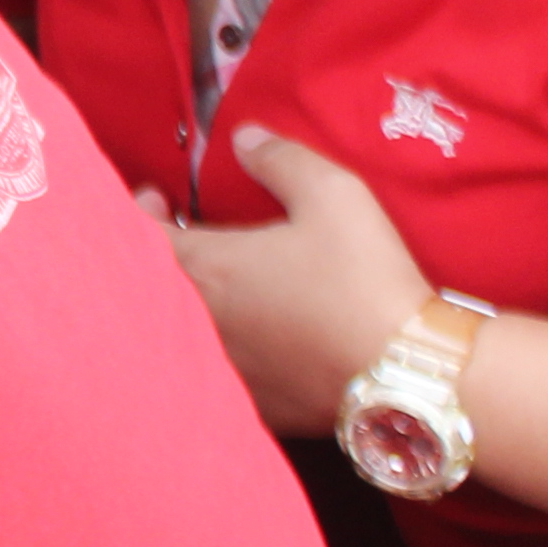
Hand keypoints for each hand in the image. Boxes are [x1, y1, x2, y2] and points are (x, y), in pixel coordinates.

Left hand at [144, 129, 424, 433]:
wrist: (409, 373)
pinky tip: (253, 339)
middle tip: (181, 236)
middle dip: (161, 256)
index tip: (155, 197)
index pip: (139, 236)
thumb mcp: (333, 196)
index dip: (138, 212)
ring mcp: (223, 372)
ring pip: (185, 332)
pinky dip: (223, 352)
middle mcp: (200, 324)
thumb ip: (281, 159)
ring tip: (217, 285)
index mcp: (207, 269)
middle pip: (155, 286)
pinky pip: (221, 376)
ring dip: (191, 305)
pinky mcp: (254, 408)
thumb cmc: (366, 279)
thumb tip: (244, 137)